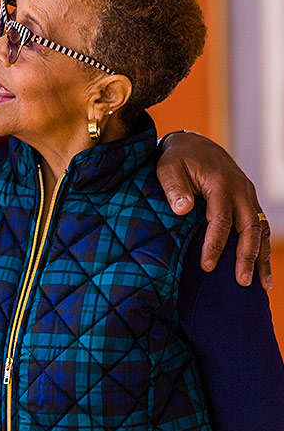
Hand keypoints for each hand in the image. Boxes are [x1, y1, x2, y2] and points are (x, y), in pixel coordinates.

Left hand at [158, 131, 272, 288]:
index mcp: (221, 183)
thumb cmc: (177, 159)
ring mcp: (248, 195)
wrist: (195, 144)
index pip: (220, 219)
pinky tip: (262, 269)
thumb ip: (173, 187)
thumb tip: (181, 209)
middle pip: (249, 227)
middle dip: (246, 256)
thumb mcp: (167, 167)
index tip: (207, 266)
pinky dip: (263, 247)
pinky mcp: (249, 200)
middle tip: (241, 281)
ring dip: (261, 257)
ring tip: (260, 285)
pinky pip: (261, 226)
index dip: (214, 244)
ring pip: (261, 229)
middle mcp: (240, 190)